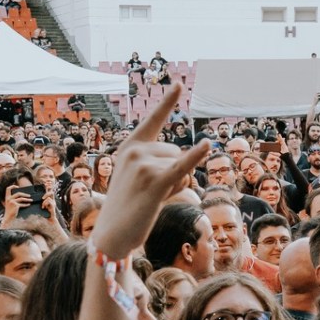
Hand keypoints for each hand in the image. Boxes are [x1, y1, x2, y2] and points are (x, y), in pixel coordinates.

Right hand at [88, 87, 210, 261]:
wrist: (111, 235)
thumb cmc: (127, 207)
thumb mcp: (139, 178)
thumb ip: (160, 163)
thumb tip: (190, 157)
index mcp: (129, 146)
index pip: (153, 120)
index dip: (167, 102)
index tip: (180, 84)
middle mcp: (135, 151)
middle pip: (176, 153)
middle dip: (172, 174)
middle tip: (149, 194)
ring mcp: (143, 165)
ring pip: (181, 166)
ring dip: (176, 186)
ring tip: (152, 199)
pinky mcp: (154, 182)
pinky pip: (181, 167)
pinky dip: (195, 157)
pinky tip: (208, 145)